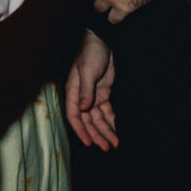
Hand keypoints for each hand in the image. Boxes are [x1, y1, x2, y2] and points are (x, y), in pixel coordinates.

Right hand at [64, 30, 118, 151]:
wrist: (102, 42)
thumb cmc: (90, 54)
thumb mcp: (87, 72)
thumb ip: (85, 91)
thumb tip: (82, 109)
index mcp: (73, 93)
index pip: (74, 116)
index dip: (81, 130)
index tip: (89, 143)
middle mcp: (82, 98)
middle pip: (88, 121)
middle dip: (97, 134)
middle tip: (107, 147)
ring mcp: (93, 97)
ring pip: (98, 119)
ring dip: (106, 131)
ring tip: (114, 143)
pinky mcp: (104, 94)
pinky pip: (107, 112)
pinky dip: (111, 121)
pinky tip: (116, 130)